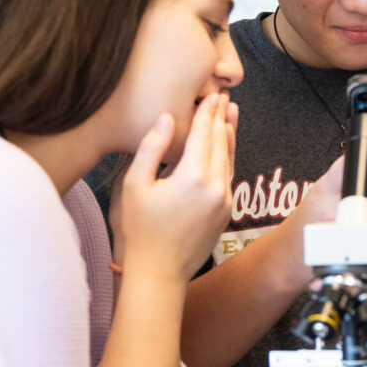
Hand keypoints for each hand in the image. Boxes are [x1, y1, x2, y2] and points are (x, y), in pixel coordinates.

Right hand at [111, 93, 236, 282]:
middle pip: (220, 142)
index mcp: (192, 176)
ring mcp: (224, 200)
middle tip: (223, 97)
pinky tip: (225, 147)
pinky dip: (228, 157)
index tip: (212, 94)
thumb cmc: (140, 229)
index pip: (203, 133)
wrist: (159, 272)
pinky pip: (229, 176)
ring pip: (229, 159)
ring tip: (231, 114)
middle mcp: (215, 186)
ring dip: (229, 134)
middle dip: (220, 118)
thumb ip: (152, 147)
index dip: (207, 112)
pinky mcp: (226, 211)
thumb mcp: (135, 184)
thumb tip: (167, 118)